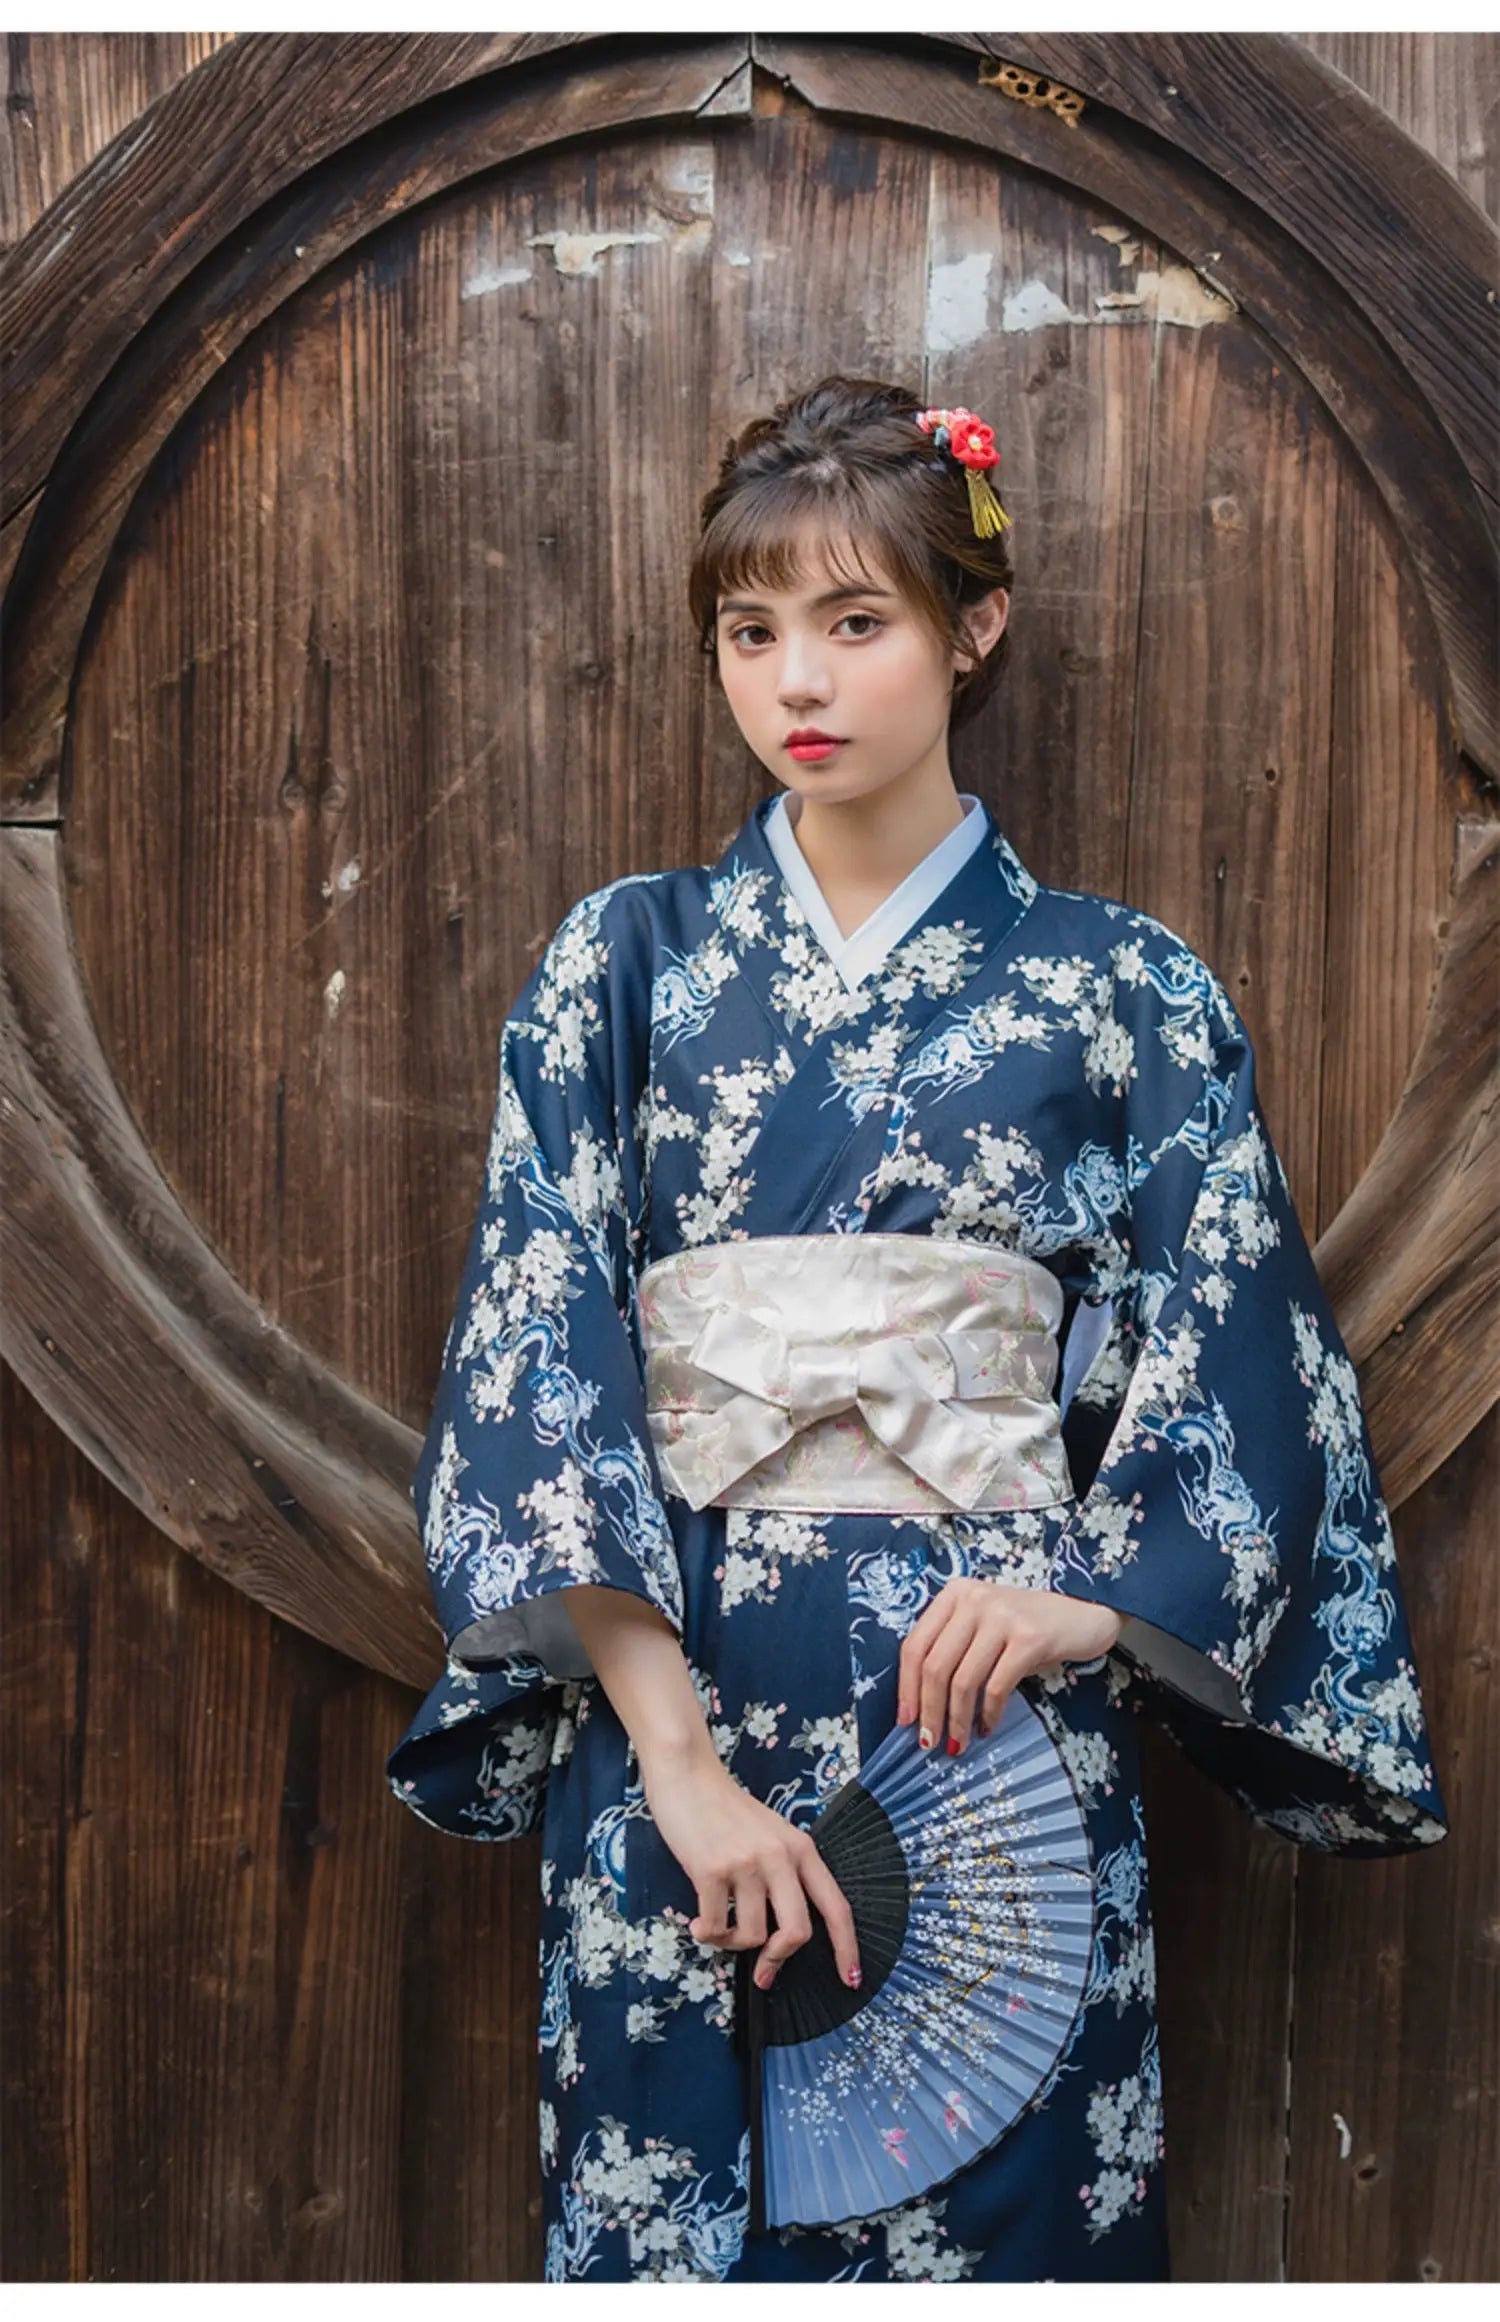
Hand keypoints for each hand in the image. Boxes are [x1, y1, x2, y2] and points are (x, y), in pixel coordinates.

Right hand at [641, 1751, 860, 1995]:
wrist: (688, 1776)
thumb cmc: (727, 1810)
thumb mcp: (770, 1835)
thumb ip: (783, 1874)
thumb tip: (781, 1935)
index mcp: (801, 1849)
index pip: (836, 1906)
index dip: (847, 1947)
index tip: (852, 1979)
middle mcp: (779, 1857)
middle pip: (797, 1931)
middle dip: (779, 1961)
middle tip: (763, 1976)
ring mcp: (745, 1863)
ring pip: (752, 1935)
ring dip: (732, 1943)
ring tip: (716, 1927)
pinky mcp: (710, 1870)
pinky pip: (715, 1928)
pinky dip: (707, 1935)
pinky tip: (698, 1924)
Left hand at [897, 1579, 1123, 1754]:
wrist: (1084, 1615)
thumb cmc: (1028, 1626)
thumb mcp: (985, 1625)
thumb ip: (955, 1648)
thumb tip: (922, 1702)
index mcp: (955, 1594)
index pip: (915, 1645)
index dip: (906, 1687)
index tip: (905, 1720)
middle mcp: (974, 1599)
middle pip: (935, 1665)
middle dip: (929, 1711)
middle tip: (929, 1742)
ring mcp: (1002, 1616)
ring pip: (963, 1680)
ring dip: (957, 1720)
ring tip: (958, 1742)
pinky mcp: (1029, 1637)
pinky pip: (997, 1687)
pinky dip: (988, 1714)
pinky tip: (987, 1726)